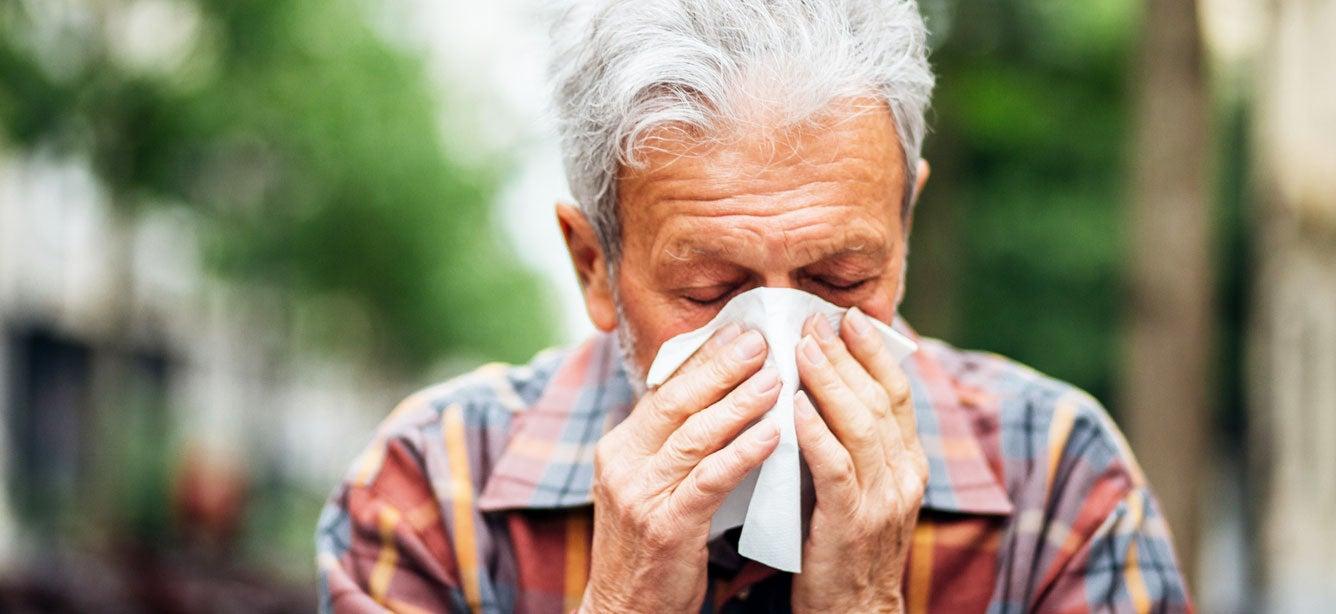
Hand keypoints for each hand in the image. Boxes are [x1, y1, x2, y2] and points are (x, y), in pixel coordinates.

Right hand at [580, 324, 782, 612]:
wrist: (626, 611)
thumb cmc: (651, 549)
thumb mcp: (650, 487)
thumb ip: (674, 446)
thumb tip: (716, 400)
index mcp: (620, 448)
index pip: (665, 390)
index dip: (703, 359)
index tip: (740, 331)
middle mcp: (623, 464)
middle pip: (677, 401)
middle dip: (721, 366)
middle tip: (761, 339)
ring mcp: (640, 494)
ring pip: (695, 435)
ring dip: (739, 402)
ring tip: (776, 376)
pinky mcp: (665, 526)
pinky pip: (709, 479)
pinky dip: (742, 452)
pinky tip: (772, 433)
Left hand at [790, 308, 926, 613]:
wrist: (853, 611)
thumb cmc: (843, 542)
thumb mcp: (859, 484)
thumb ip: (850, 440)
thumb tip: (820, 385)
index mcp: (910, 462)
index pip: (897, 392)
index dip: (874, 352)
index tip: (848, 316)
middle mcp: (905, 475)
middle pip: (879, 399)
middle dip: (845, 355)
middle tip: (813, 319)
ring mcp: (883, 500)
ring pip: (861, 426)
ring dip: (829, 382)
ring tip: (800, 348)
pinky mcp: (852, 523)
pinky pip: (836, 469)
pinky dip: (816, 434)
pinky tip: (795, 407)